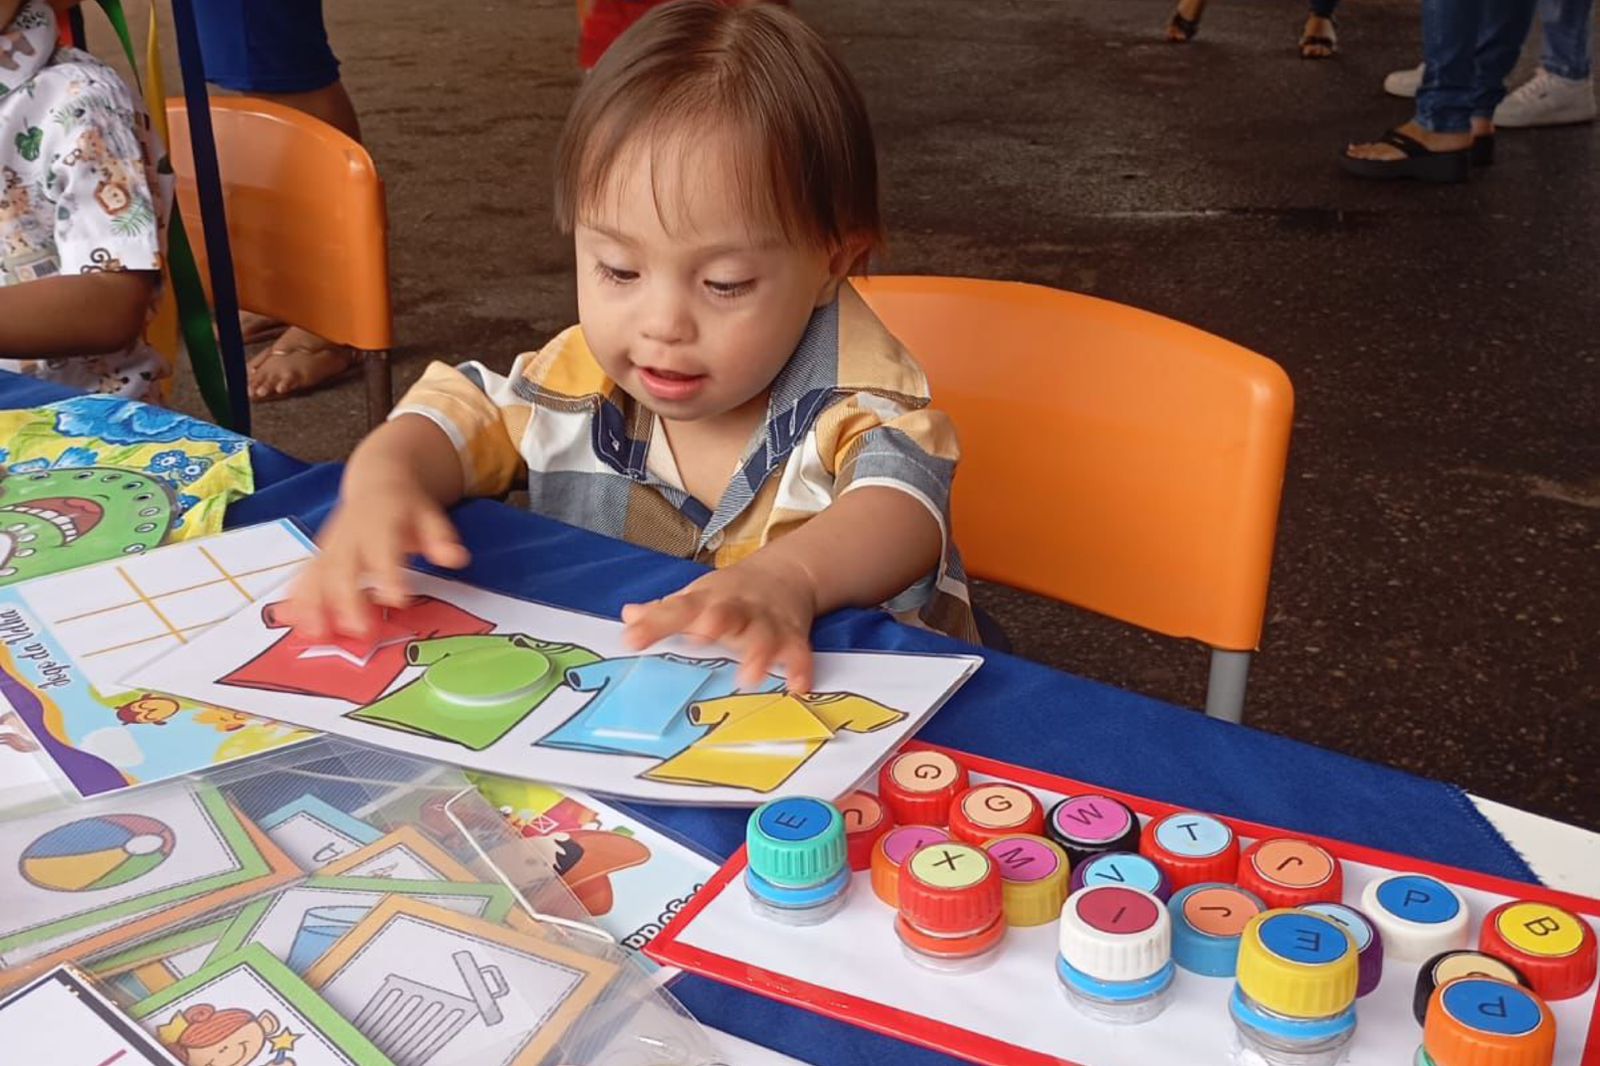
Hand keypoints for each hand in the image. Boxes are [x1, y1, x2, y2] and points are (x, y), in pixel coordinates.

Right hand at [283, 476, 468, 637]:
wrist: (378, 482)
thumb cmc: (408, 508)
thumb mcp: (430, 516)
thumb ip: (441, 537)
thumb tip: (456, 557)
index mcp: (380, 522)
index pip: (382, 548)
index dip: (388, 574)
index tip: (398, 600)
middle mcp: (350, 534)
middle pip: (343, 567)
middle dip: (347, 600)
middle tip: (360, 631)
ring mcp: (330, 546)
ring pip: (316, 574)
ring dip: (313, 605)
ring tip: (316, 634)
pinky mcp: (319, 557)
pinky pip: (304, 578)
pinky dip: (297, 601)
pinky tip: (292, 623)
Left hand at [620, 557, 818, 691]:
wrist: (786, 574)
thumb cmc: (729, 596)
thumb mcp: (696, 598)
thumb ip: (663, 613)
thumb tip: (628, 616)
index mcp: (707, 600)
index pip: (677, 609)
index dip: (655, 624)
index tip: (632, 640)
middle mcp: (737, 609)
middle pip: (725, 613)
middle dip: (716, 623)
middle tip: (702, 635)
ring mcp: (766, 622)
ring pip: (763, 635)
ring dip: (758, 653)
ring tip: (750, 675)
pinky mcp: (793, 636)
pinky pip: (799, 653)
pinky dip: (800, 669)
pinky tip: (798, 686)